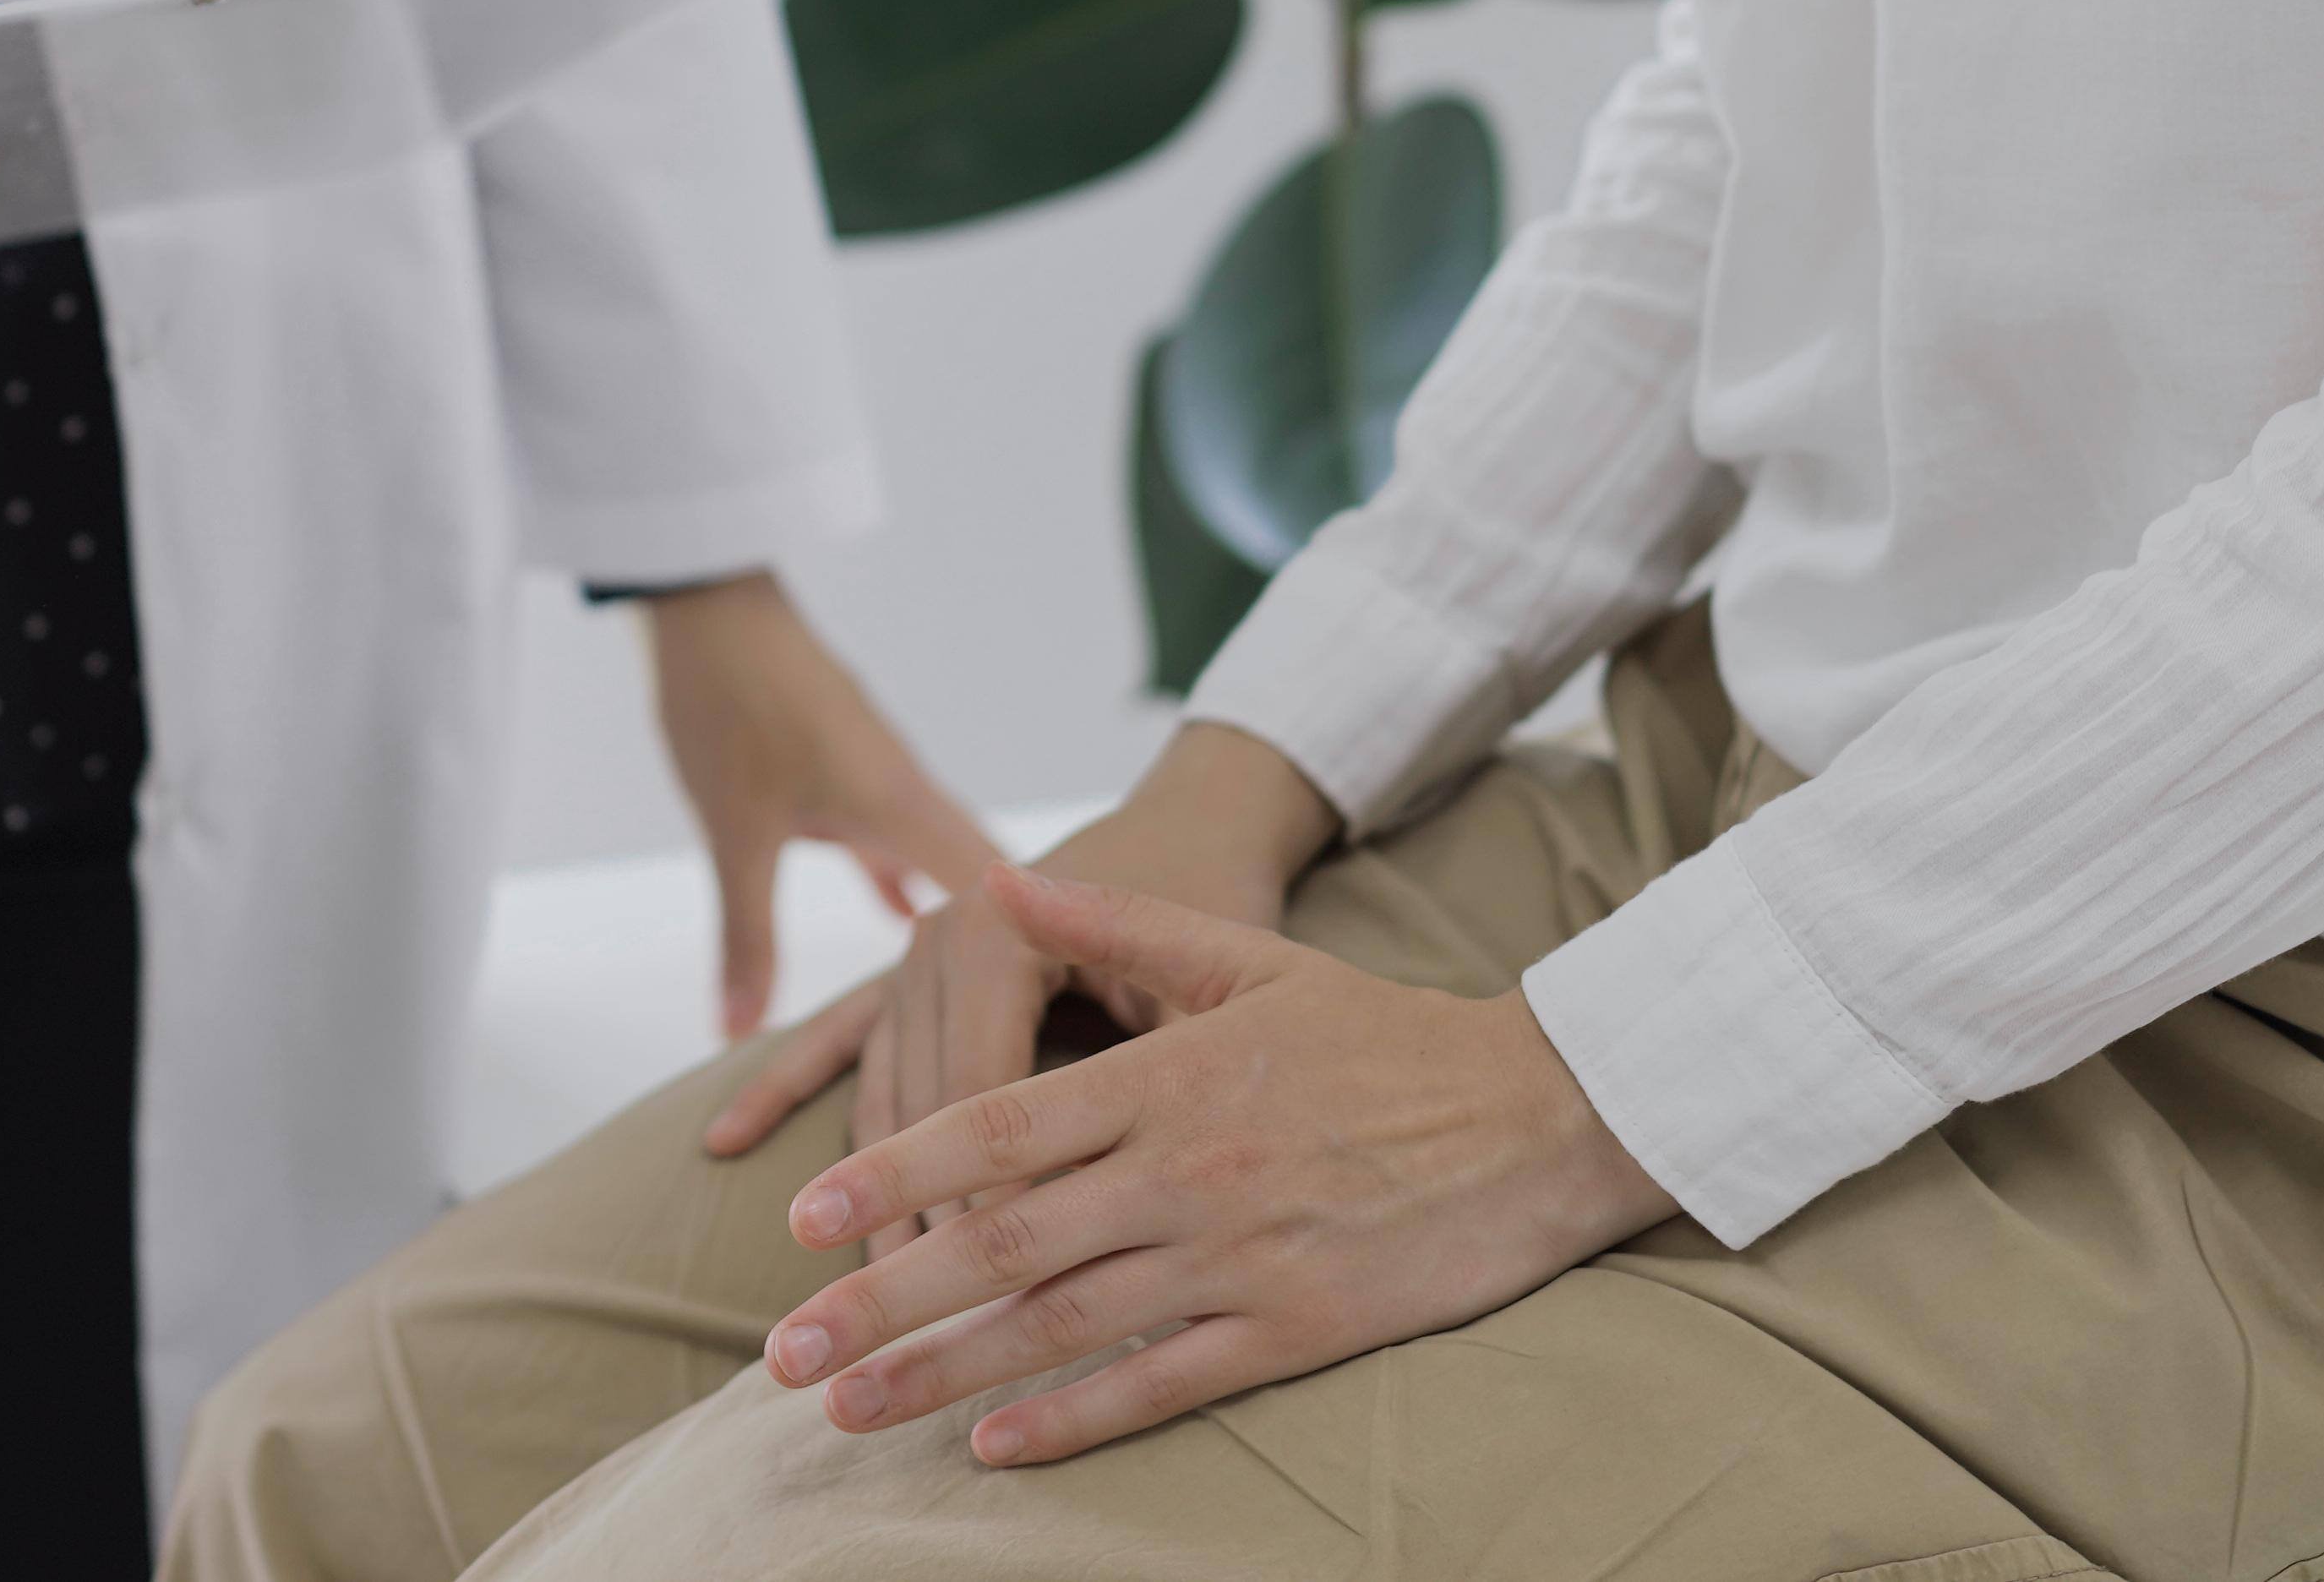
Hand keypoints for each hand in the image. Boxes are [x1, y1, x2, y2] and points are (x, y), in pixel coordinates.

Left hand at [641, 574, 1007, 1040]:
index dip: (1038, 959)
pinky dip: (905, 880)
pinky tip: (901, 913)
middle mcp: (911, 793)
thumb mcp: (735, 832)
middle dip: (1008, 956)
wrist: (708, 603)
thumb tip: (736, 1037)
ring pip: (940, 861)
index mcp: (904, 807)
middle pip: (985, 886)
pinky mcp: (847, 769)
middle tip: (1044, 1029)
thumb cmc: (728, 704)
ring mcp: (882, 779)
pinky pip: (897, 840)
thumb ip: (747, 936)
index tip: (1068, 1026)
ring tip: (986, 994)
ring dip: (958, 921)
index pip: (1002, 898)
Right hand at [699, 722, 1340, 1255]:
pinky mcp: (903, 972)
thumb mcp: (1197, 980)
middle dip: (911, 1229)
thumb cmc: (1216, 902)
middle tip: (902, 1338)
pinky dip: (778, 1088)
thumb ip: (1131, 1070)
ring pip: (878, 1098)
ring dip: (862, 1202)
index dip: (981, 1204)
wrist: (1194, 821)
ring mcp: (909, 956)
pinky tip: (724, 1144)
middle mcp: (938, 939)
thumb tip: (1082, 1193)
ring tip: (847, 1303)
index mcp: (1000, 932)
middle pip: (917, 1113)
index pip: (980, 1100)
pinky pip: (835, 1042)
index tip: (986, 1305)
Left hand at [755, 865, 1673, 1466]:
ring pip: (1062, 1325)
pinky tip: (993, 1445)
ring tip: (851, 1408)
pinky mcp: (1296, 1328)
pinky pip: (1162, 1384)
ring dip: (943, 1373)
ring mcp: (1238, 1257)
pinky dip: (1072, 1419)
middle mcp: (1186, 1172)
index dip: (891, 1174)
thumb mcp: (1244, 955)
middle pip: (1003, 1244)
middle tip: (784, 1352)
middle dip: (881, 1301)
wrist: (1539, 1114)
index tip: (804, 1216)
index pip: (995, 1128)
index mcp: (1166, 1075)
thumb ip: (1112, 919)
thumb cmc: (1381, 1034)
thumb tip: (991, 877)